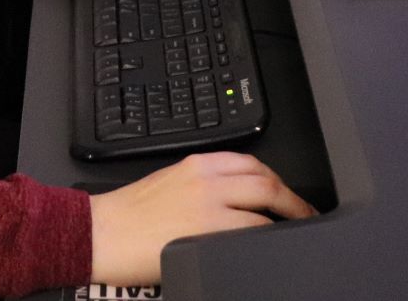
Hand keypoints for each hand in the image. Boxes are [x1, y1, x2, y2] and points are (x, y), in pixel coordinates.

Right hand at [88, 152, 315, 284]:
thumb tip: (236, 196)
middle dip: (293, 199)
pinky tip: (270, 246)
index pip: (251, 162)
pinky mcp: (207, 233)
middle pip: (266, 182)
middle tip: (305, 213)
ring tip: (295, 231)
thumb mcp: (169, 181)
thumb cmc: (128, 214)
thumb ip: (204, 182)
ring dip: (286, 220)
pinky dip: (265, 238)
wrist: (102, 233)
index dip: (277, 178)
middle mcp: (207, 180)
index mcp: (197, 164)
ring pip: (264, 207)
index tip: (287, 190)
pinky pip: (250, 233)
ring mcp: (209, 207)